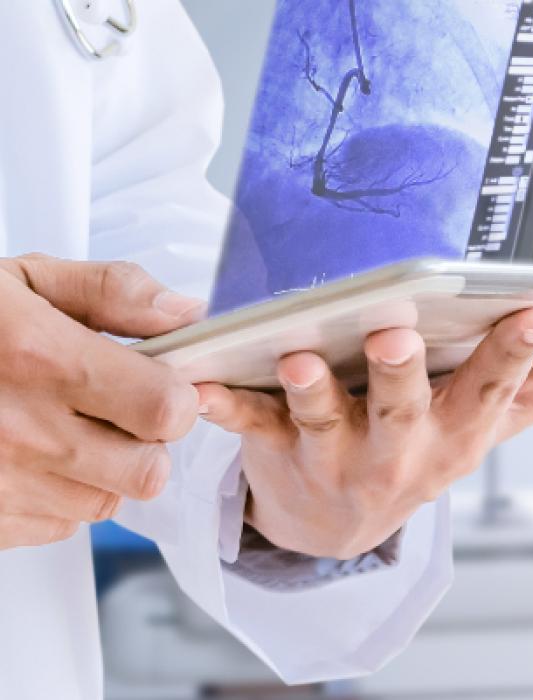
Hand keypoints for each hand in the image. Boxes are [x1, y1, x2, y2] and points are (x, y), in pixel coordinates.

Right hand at [0, 255, 203, 549]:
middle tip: (114, 410)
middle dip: (144, 441)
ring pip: (104, 501)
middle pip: (147, 470)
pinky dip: (54, 496)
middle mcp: (19, 429)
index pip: (165, 409)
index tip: (160, 381)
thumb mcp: (19, 279)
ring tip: (56, 428)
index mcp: (38, 357)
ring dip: (99, 470)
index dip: (175, 396)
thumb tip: (185, 314)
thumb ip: (112, 291)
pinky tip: (23, 455)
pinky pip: (57, 525)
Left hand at [196, 307, 532, 559]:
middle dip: (407, 376)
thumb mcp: (502, 419)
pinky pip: (249, 428)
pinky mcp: (279, 451)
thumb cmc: (429, 447)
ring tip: (300, 359)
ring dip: (315, 391)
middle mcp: (406, 448)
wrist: (335, 524)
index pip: (498, 388)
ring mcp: (340, 454)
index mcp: (464, 430)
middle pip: (409, 408)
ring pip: (329, 421)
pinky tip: (205, 383)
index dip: (518, 352)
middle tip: (401, 336)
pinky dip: (227, 408)